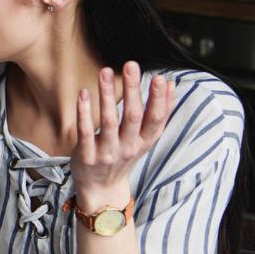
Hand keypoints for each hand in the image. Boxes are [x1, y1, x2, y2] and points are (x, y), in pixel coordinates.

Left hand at [72, 61, 174, 211]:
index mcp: (144, 142)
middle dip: (133, 90)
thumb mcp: (145, 138)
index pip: (156, 119)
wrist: (102, 188)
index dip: (159, 100)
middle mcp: (128, 148)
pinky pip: (86, 132)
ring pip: (109, 121)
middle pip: (133, 116)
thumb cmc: (124, 154)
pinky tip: (84, 93)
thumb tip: (170, 83)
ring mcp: (107, 153)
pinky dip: (84, 112)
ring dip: (108, 95)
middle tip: (130, 65)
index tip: (159, 77)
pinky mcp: (87, 156)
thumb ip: (159, 112)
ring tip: (105, 72)